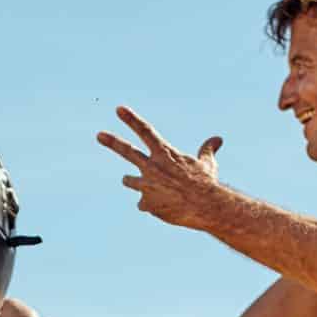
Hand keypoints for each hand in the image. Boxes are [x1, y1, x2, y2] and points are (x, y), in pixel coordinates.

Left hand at [96, 106, 224, 230]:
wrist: (204, 206)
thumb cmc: (207, 184)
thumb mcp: (207, 164)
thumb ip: (207, 150)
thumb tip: (218, 139)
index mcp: (165, 154)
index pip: (146, 131)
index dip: (131, 119)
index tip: (118, 109)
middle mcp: (151, 167)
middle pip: (127, 151)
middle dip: (112, 142)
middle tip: (99, 135)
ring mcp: (146, 185)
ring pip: (130, 181)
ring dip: (135, 182)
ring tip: (152, 187)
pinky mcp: (146, 204)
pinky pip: (143, 204)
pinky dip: (151, 206)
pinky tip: (165, 208)